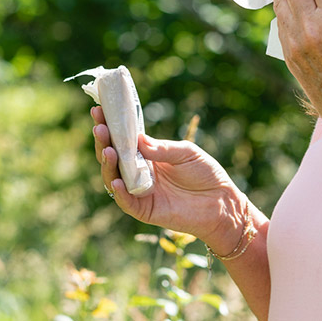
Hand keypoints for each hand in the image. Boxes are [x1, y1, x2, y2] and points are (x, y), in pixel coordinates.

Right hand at [92, 106, 244, 251]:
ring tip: (107, 150)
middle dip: (104, 141)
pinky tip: (116, 179)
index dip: (110, 126)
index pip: (123, 139)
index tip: (99, 110)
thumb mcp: (186, 153)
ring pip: (114, 178)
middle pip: (114, 157)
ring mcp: (140, 191)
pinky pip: (126, 201)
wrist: (222, 201)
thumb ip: (162, 148)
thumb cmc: (205, 173)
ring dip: (108, 164)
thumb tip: (138, 139)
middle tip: (99, 127)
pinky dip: (119, 191)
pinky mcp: (145, 210)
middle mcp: (139, 172)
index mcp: (147, 155)